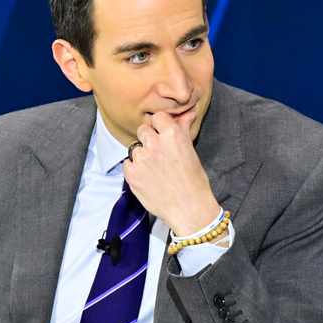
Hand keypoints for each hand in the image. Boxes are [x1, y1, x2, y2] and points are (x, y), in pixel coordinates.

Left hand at [123, 109, 219, 235]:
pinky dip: (135, 170)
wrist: (189, 209)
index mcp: (172, 135)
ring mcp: (141, 158)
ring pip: (135, 148)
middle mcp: (155, 143)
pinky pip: (128, 164)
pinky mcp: (132, 174)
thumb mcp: (191, 152)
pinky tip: (148, 178)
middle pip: (143, 130)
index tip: (163, 135)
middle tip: (159, 155)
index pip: (158, 117)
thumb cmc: (195, 182)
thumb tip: (188, 113)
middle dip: (149, 139)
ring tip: (155, 171)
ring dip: (142, 156)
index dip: (160, 126)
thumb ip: (184, 130)